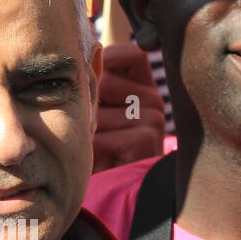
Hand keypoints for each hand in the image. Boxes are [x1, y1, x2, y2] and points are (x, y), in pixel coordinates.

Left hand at [94, 42, 164, 172]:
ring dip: (86, 131)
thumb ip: (96, 80)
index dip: (106, 61)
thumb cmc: (101, 148)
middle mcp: (154, 100)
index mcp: (144, 86)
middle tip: (88, 128)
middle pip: (106, 81)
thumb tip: (92, 46)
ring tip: (92, 146)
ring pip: (99, 110)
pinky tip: (98, 160)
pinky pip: (103, 136)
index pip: (130, 53)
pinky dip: (92, 150)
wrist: (114, 193)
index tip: (90, 81)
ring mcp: (153, 119)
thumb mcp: (98, 110)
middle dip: (87, 106)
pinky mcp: (145, 139)